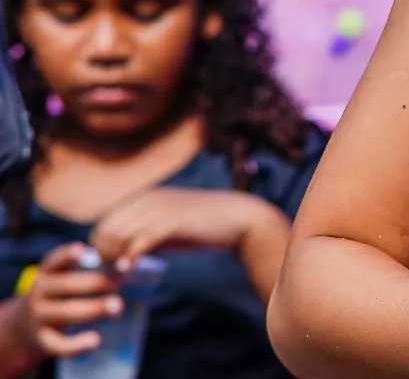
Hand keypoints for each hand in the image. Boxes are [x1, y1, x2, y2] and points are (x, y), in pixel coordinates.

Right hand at [13, 242, 122, 357]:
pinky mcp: (40, 339)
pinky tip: (95, 340)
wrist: (27, 324)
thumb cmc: (60, 295)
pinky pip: (56, 343)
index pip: (54, 261)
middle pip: (66, 285)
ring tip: (117, 307)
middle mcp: (38, 293)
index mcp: (47, 273)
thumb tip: (126, 267)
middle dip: (95, 283)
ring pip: (65, 312)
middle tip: (120, 284)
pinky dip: (76, 344)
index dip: (67, 254)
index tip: (83, 249)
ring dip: (93, 308)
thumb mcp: (65, 279)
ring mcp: (37, 316)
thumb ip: (88, 271)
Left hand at [91, 188, 283, 267]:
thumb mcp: (169, 228)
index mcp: (145, 198)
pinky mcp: (171, 220)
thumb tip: (124, 255)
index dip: (100, 246)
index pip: (104, 222)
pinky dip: (130, 256)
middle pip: (104, 229)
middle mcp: (148, 199)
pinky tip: (128, 269)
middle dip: (102, 255)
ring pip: (117, 234)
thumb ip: (147, 235)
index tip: (108, 267)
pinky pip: (139, 240)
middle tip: (111, 276)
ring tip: (118, 277)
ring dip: (113, 258)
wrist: (239, 218)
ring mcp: (159, 208)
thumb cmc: (204, 225)